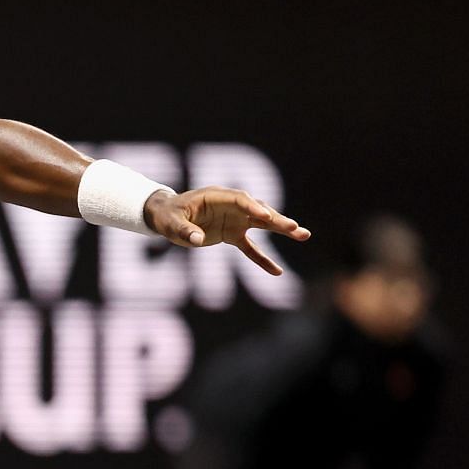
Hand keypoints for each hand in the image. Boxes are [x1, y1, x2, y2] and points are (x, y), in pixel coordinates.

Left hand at [145, 188, 310, 275]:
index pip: (240, 200)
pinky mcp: (232, 234)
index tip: (267, 217)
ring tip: (303, 235)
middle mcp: (231, 206)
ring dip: (281, 230)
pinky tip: (277, 272)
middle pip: (258, 211)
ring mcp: (234, 220)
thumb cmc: (168, 216)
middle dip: (276, 219)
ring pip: (262, 225)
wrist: (166, 216)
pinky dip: (262, 259)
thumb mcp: (170, 223)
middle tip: (295, 227)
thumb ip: (183, 230)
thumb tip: (196, 239)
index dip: (253, 208)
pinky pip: (250, 248)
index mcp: (217, 196)